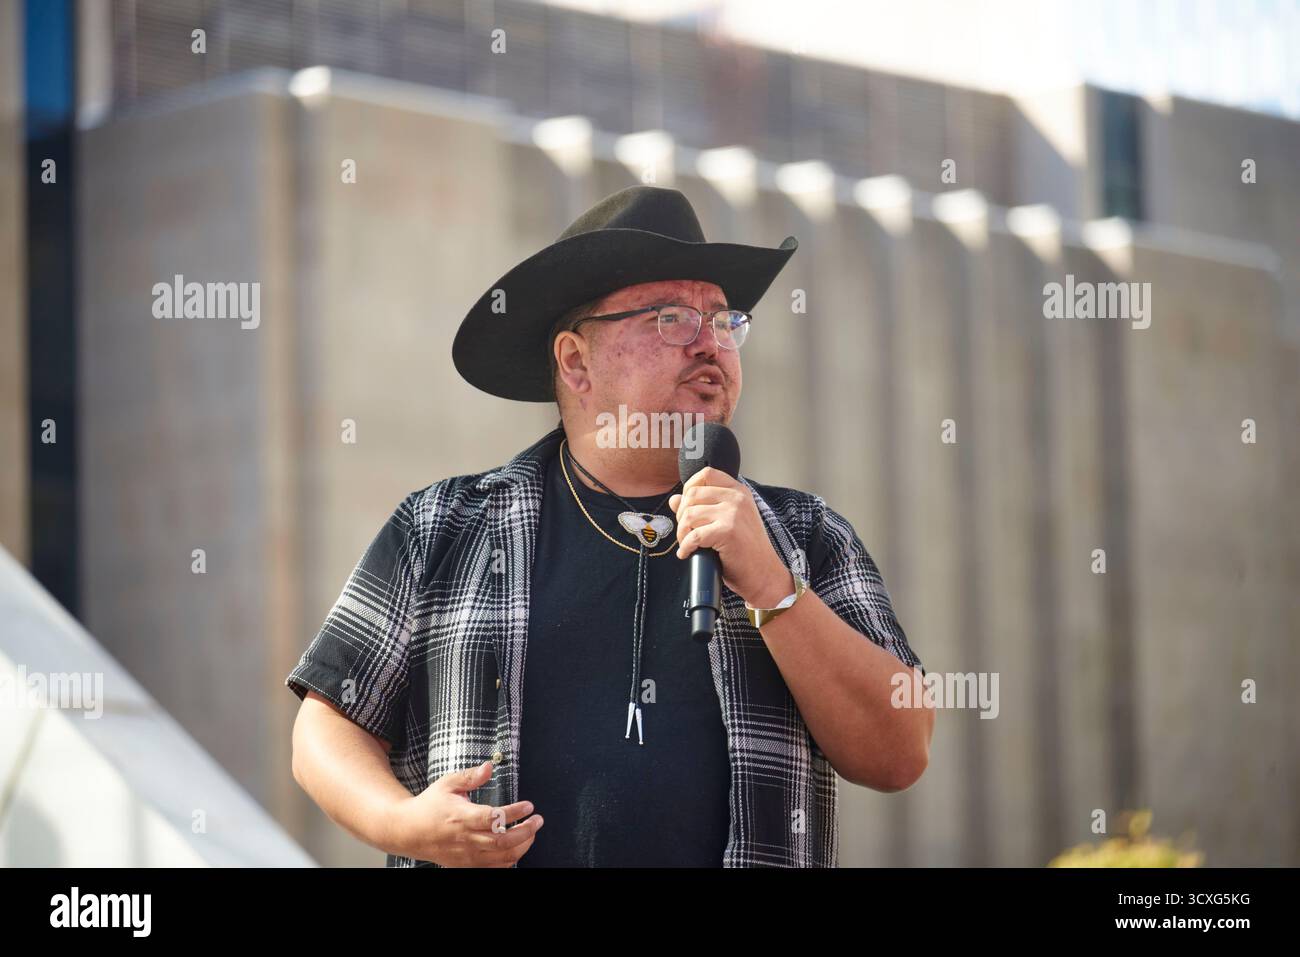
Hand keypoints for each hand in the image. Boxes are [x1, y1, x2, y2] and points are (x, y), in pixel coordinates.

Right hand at [382, 760, 542, 866]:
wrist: (408, 831)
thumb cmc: (429, 805)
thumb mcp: (447, 783)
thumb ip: (470, 776)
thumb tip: (490, 766)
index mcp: (462, 817)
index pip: (494, 818)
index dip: (515, 813)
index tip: (529, 806)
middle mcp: (466, 839)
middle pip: (503, 842)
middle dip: (526, 832)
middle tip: (538, 820)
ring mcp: (466, 856)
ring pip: (502, 858)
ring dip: (522, 846)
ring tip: (531, 833)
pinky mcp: (465, 865)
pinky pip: (493, 869)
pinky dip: (509, 860)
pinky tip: (516, 848)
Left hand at [669, 467, 791, 608]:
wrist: (764, 574)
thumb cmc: (747, 551)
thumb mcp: (728, 522)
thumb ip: (704, 507)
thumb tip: (675, 499)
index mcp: (739, 492)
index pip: (707, 473)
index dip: (689, 486)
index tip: (685, 504)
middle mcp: (737, 498)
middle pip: (693, 494)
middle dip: (682, 514)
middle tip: (686, 531)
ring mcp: (733, 513)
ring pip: (689, 514)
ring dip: (682, 532)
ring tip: (688, 543)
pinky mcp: (727, 531)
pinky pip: (694, 535)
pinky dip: (685, 546)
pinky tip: (688, 553)